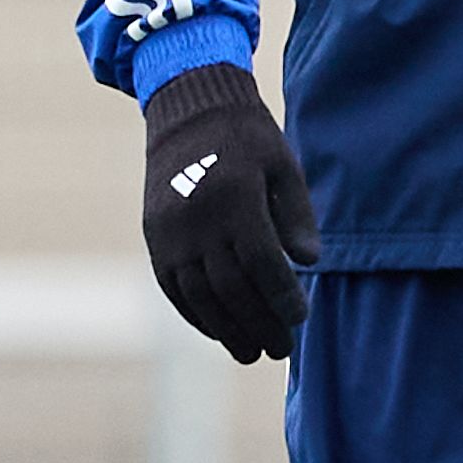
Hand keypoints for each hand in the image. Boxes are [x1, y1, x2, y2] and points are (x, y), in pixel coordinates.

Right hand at [141, 64, 320, 363]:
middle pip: (230, 287)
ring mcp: (170, 230)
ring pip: (198, 295)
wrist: (187, 109)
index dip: (282, 297)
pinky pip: (173, 287)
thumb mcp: (283, 166)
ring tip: (250, 352)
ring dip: (226, 330)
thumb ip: (296, 215)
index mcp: (234, 197)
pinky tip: (218, 331)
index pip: (262, 263)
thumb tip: (309, 263)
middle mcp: (196, 218)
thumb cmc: (247, 138)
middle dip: (258, 324)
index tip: (300, 318)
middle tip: (281, 349)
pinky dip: (195, 315)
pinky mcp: (154, 236)